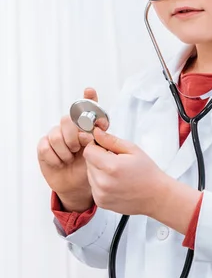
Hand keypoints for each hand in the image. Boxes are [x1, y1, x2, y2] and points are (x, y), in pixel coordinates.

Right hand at [37, 87, 106, 211]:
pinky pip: (46, 147)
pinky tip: (61, 162)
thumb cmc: (90, 167)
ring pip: (55, 135)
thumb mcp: (100, 154)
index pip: (86, 107)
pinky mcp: (44, 147)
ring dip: (65, 151)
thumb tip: (97, 126)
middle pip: (66, 120)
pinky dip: (56, 158)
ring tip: (70, 158)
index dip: (88, 98)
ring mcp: (55, 136)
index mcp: (85, 127)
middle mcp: (69, 128)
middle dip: (74, 135)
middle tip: (78, 148)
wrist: (78, 186)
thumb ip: (99, 139)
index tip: (90, 91)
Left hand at [83, 127, 166, 216]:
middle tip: (116, 162)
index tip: (106, 148)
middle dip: (98, 159)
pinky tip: (116, 183)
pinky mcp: (101, 202)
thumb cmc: (147, 174)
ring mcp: (101, 194)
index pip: (88, 151)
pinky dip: (101, 183)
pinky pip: (93, 187)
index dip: (96, 146)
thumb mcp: (133, 150)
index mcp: (111, 167)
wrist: (155, 196)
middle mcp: (103, 183)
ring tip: (117, 174)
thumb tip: (97, 133)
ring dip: (99, 171)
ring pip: (90, 174)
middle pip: (88, 162)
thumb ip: (111, 140)